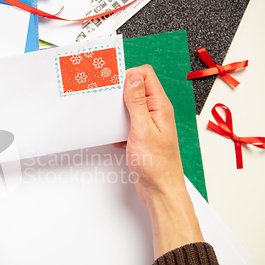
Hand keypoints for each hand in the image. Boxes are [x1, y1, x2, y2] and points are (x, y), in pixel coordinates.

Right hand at [116, 65, 203, 258]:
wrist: (160, 190)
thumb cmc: (156, 164)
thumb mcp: (143, 129)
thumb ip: (137, 101)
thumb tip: (133, 76)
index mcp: (160, 106)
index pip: (145, 75)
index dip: (127, 74)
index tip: (111, 81)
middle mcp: (155, 112)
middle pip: (136, 88)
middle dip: (119, 90)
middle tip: (104, 96)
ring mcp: (148, 123)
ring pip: (129, 106)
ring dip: (117, 109)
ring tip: (107, 115)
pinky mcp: (140, 135)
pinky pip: (126, 122)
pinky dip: (117, 126)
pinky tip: (113, 135)